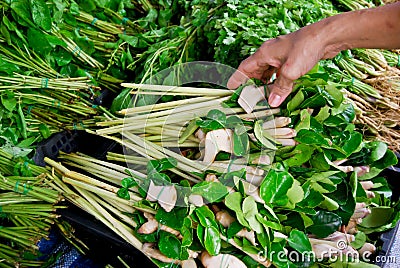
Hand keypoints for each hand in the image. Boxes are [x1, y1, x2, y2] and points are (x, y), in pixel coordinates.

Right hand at [227, 23, 341, 106]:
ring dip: (264, 83)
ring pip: (267, 71)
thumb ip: (280, 88)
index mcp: (264, 53)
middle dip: (251, 83)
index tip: (230, 88)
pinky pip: (278, 71)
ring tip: (262, 95)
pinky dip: (276, 80)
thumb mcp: (290, 72)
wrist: (327, 36)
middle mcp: (270, 53)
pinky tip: (279, 88)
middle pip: (255, 70)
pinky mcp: (292, 57)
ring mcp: (281, 55)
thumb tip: (271, 103)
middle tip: (248, 97)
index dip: (237, 78)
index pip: (244, 67)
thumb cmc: (306, 49)